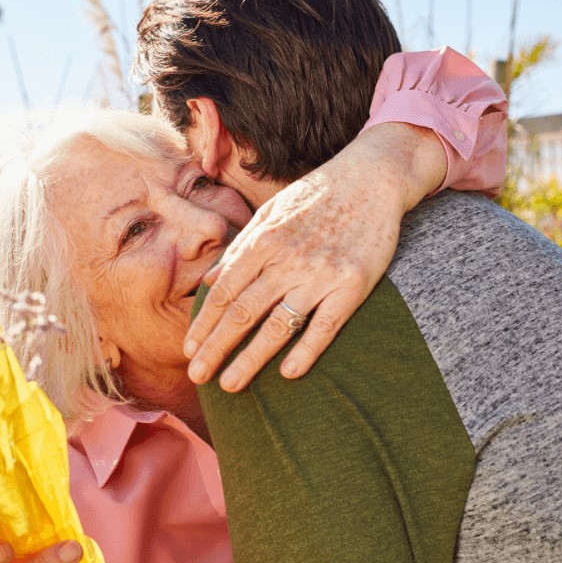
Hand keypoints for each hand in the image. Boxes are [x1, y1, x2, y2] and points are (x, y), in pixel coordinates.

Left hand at [184, 123, 446, 390]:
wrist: (373, 177)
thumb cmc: (316, 195)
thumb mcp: (270, 211)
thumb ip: (240, 246)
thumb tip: (210, 279)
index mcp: (263, 240)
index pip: (224, 291)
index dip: (203, 323)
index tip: (188, 348)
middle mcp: (288, 259)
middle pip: (243, 312)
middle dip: (216, 348)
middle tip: (196, 376)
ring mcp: (321, 274)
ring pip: (278, 325)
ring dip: (251, 359)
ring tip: (230, 385)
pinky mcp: (353, 285)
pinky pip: (326, 326)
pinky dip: (306, 351)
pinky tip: (287, 374)